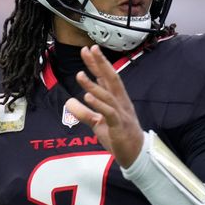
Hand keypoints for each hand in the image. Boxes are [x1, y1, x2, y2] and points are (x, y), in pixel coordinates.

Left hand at [63, 45, 143, 167]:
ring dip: (93, 85)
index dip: (98, 63)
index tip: (89, 50)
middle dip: (100, 63)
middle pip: (110, 79)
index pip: (106, 77)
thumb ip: (84, 113)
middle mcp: (121, 102)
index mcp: (117, 99)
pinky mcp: (119, 126)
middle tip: (89, 49)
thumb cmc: (118, 136)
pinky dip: (98, 104)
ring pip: (107, 95)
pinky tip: (88, 97)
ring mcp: (121, 113)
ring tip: (80, 75)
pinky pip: (108, 113)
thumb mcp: (97, 123)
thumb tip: (69, 102)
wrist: (136, 155)